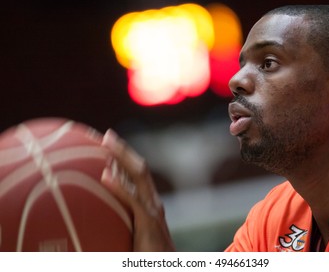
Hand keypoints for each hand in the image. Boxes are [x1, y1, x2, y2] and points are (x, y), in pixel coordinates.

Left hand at [100, 129, 174, 250]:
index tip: (106, 144)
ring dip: (122, 157)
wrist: (164, 264)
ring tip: (105, 144)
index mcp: (148, 201)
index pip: (136, 172)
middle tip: (105, 135)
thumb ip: (122, 213)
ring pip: (139, 175)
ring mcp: (153, 208)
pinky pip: (133, 200)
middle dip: (122, 149)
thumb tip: (100, 200)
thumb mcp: (133, 229)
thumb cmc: (147, 251)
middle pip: (139, 167)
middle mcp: (153, 200)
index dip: (123, 156)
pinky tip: (105, 176)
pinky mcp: (149, 221)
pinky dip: (120, 186)